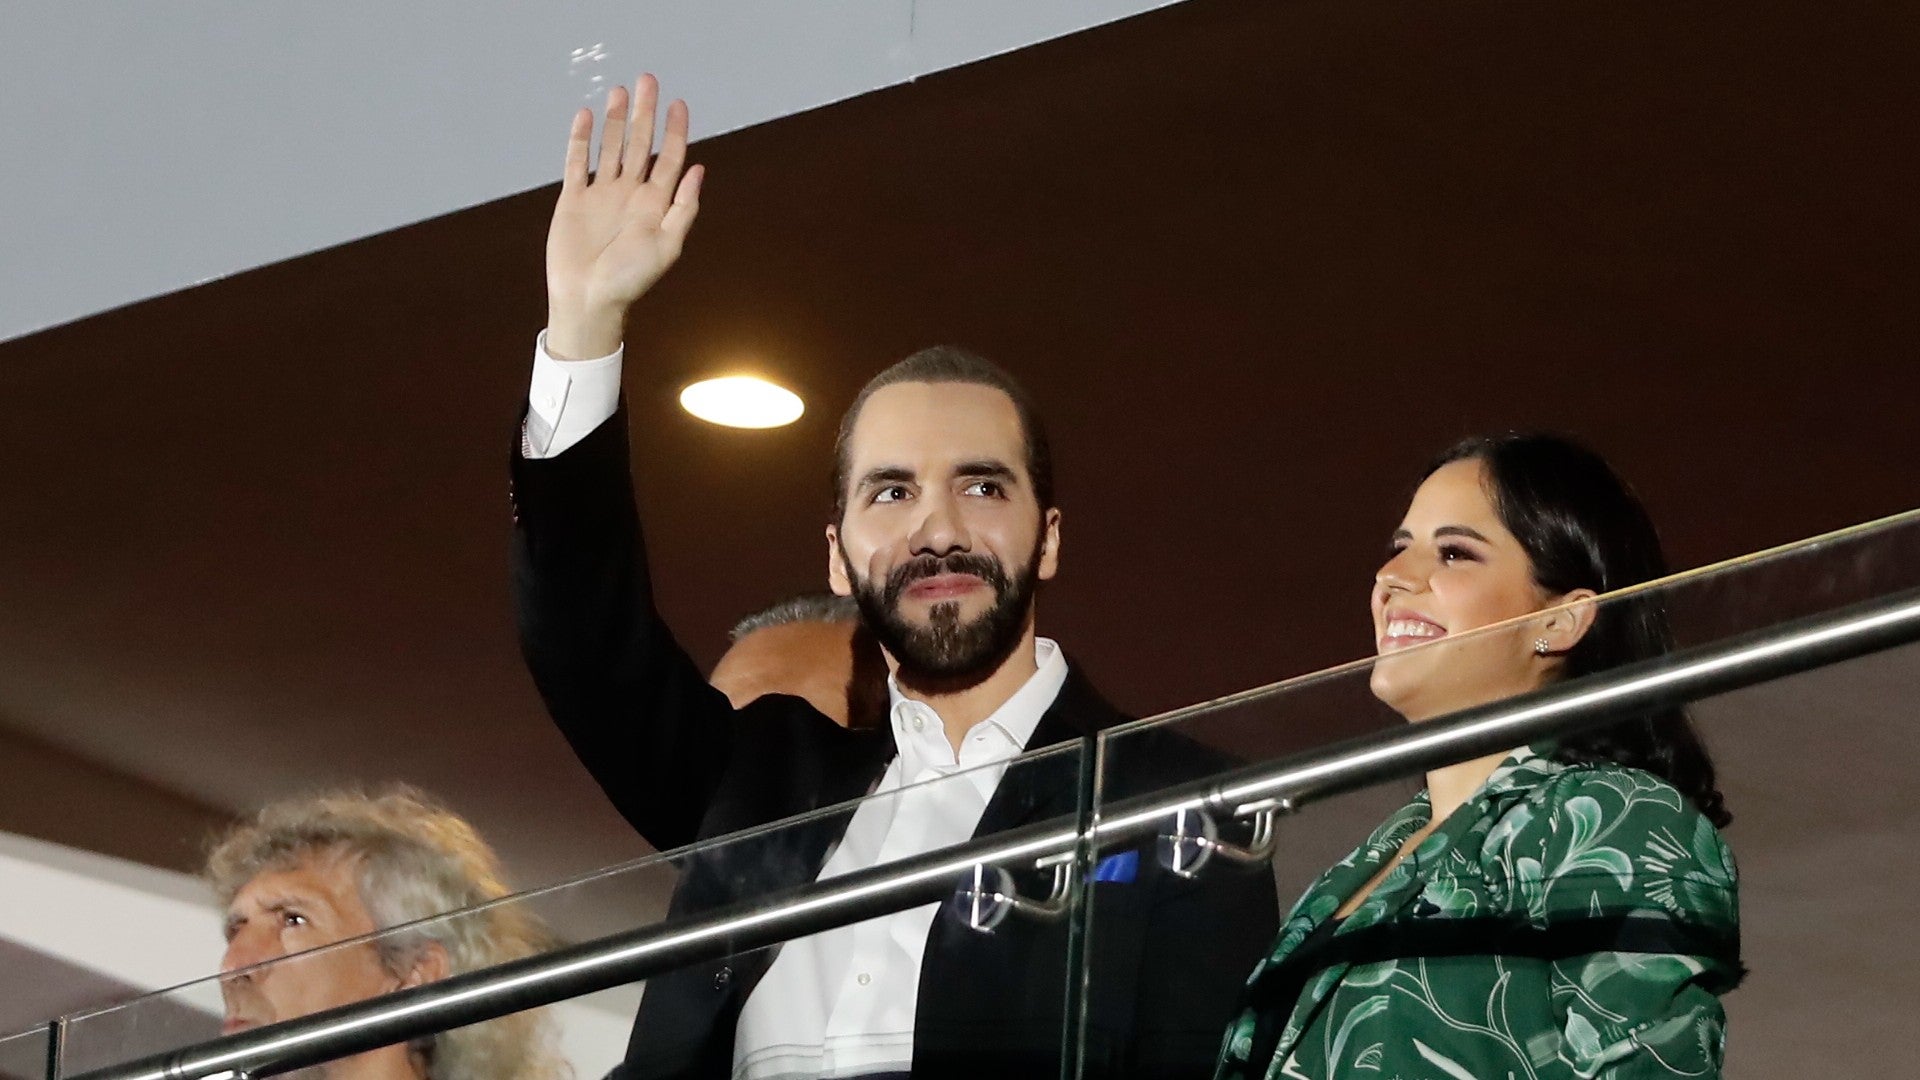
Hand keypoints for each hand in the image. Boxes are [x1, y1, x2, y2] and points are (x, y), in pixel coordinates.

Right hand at [545, 74, 703, 359]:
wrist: (589, 300)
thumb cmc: (630, 279)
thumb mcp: (667, 246)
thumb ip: (683, 207)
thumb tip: (699, 169)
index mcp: (656, 203)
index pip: (669, 158)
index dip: (675, 131)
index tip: (678, 103)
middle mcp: (630, 193)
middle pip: (639, 144)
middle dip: (644, 113)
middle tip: (647, 79)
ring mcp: (602, 194)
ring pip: (610, 147)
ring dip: (614, 120)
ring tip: (618, 90)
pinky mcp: (574, 199)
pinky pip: (577, 163)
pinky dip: (580, 139)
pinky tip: (585, 115)